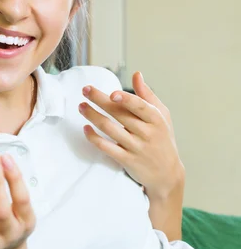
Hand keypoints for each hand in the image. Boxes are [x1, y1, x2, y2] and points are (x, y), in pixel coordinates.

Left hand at [79, 71, 184, 198]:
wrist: (166, 174)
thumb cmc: (163, 139)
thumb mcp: (162, 116)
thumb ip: (147, 96)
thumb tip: (137, 74)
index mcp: (156, 119)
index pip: (140, 107)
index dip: (126, 100)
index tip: (112, 93)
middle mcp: (146, 133)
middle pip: (120, 115)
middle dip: (100, 101)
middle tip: (85, 90)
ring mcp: (136, 148)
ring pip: (110, 130)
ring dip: (93, 116)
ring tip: (81, 106)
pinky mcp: (126, 160)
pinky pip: (107, 148)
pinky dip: (95, 138)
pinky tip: (86, 128)